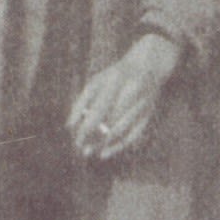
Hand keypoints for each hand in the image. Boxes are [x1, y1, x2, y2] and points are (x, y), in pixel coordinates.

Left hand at [67, 34, 182, 161]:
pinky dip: (125, 143)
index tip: (77, 142)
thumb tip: (69, 126)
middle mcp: (132, 93)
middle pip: (111, 123)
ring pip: (126, 130)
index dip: (87, 130)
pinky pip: (137, 132)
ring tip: (98, 154)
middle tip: (85, 151)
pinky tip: (112, 150)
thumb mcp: (95, 82)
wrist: (150, 65)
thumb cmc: (115, 75)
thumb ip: (81, 102)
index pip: (98, 112)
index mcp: (115, 83)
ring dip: (110, 144)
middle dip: (97, 139)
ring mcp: (143, 103)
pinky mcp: (150, 112)